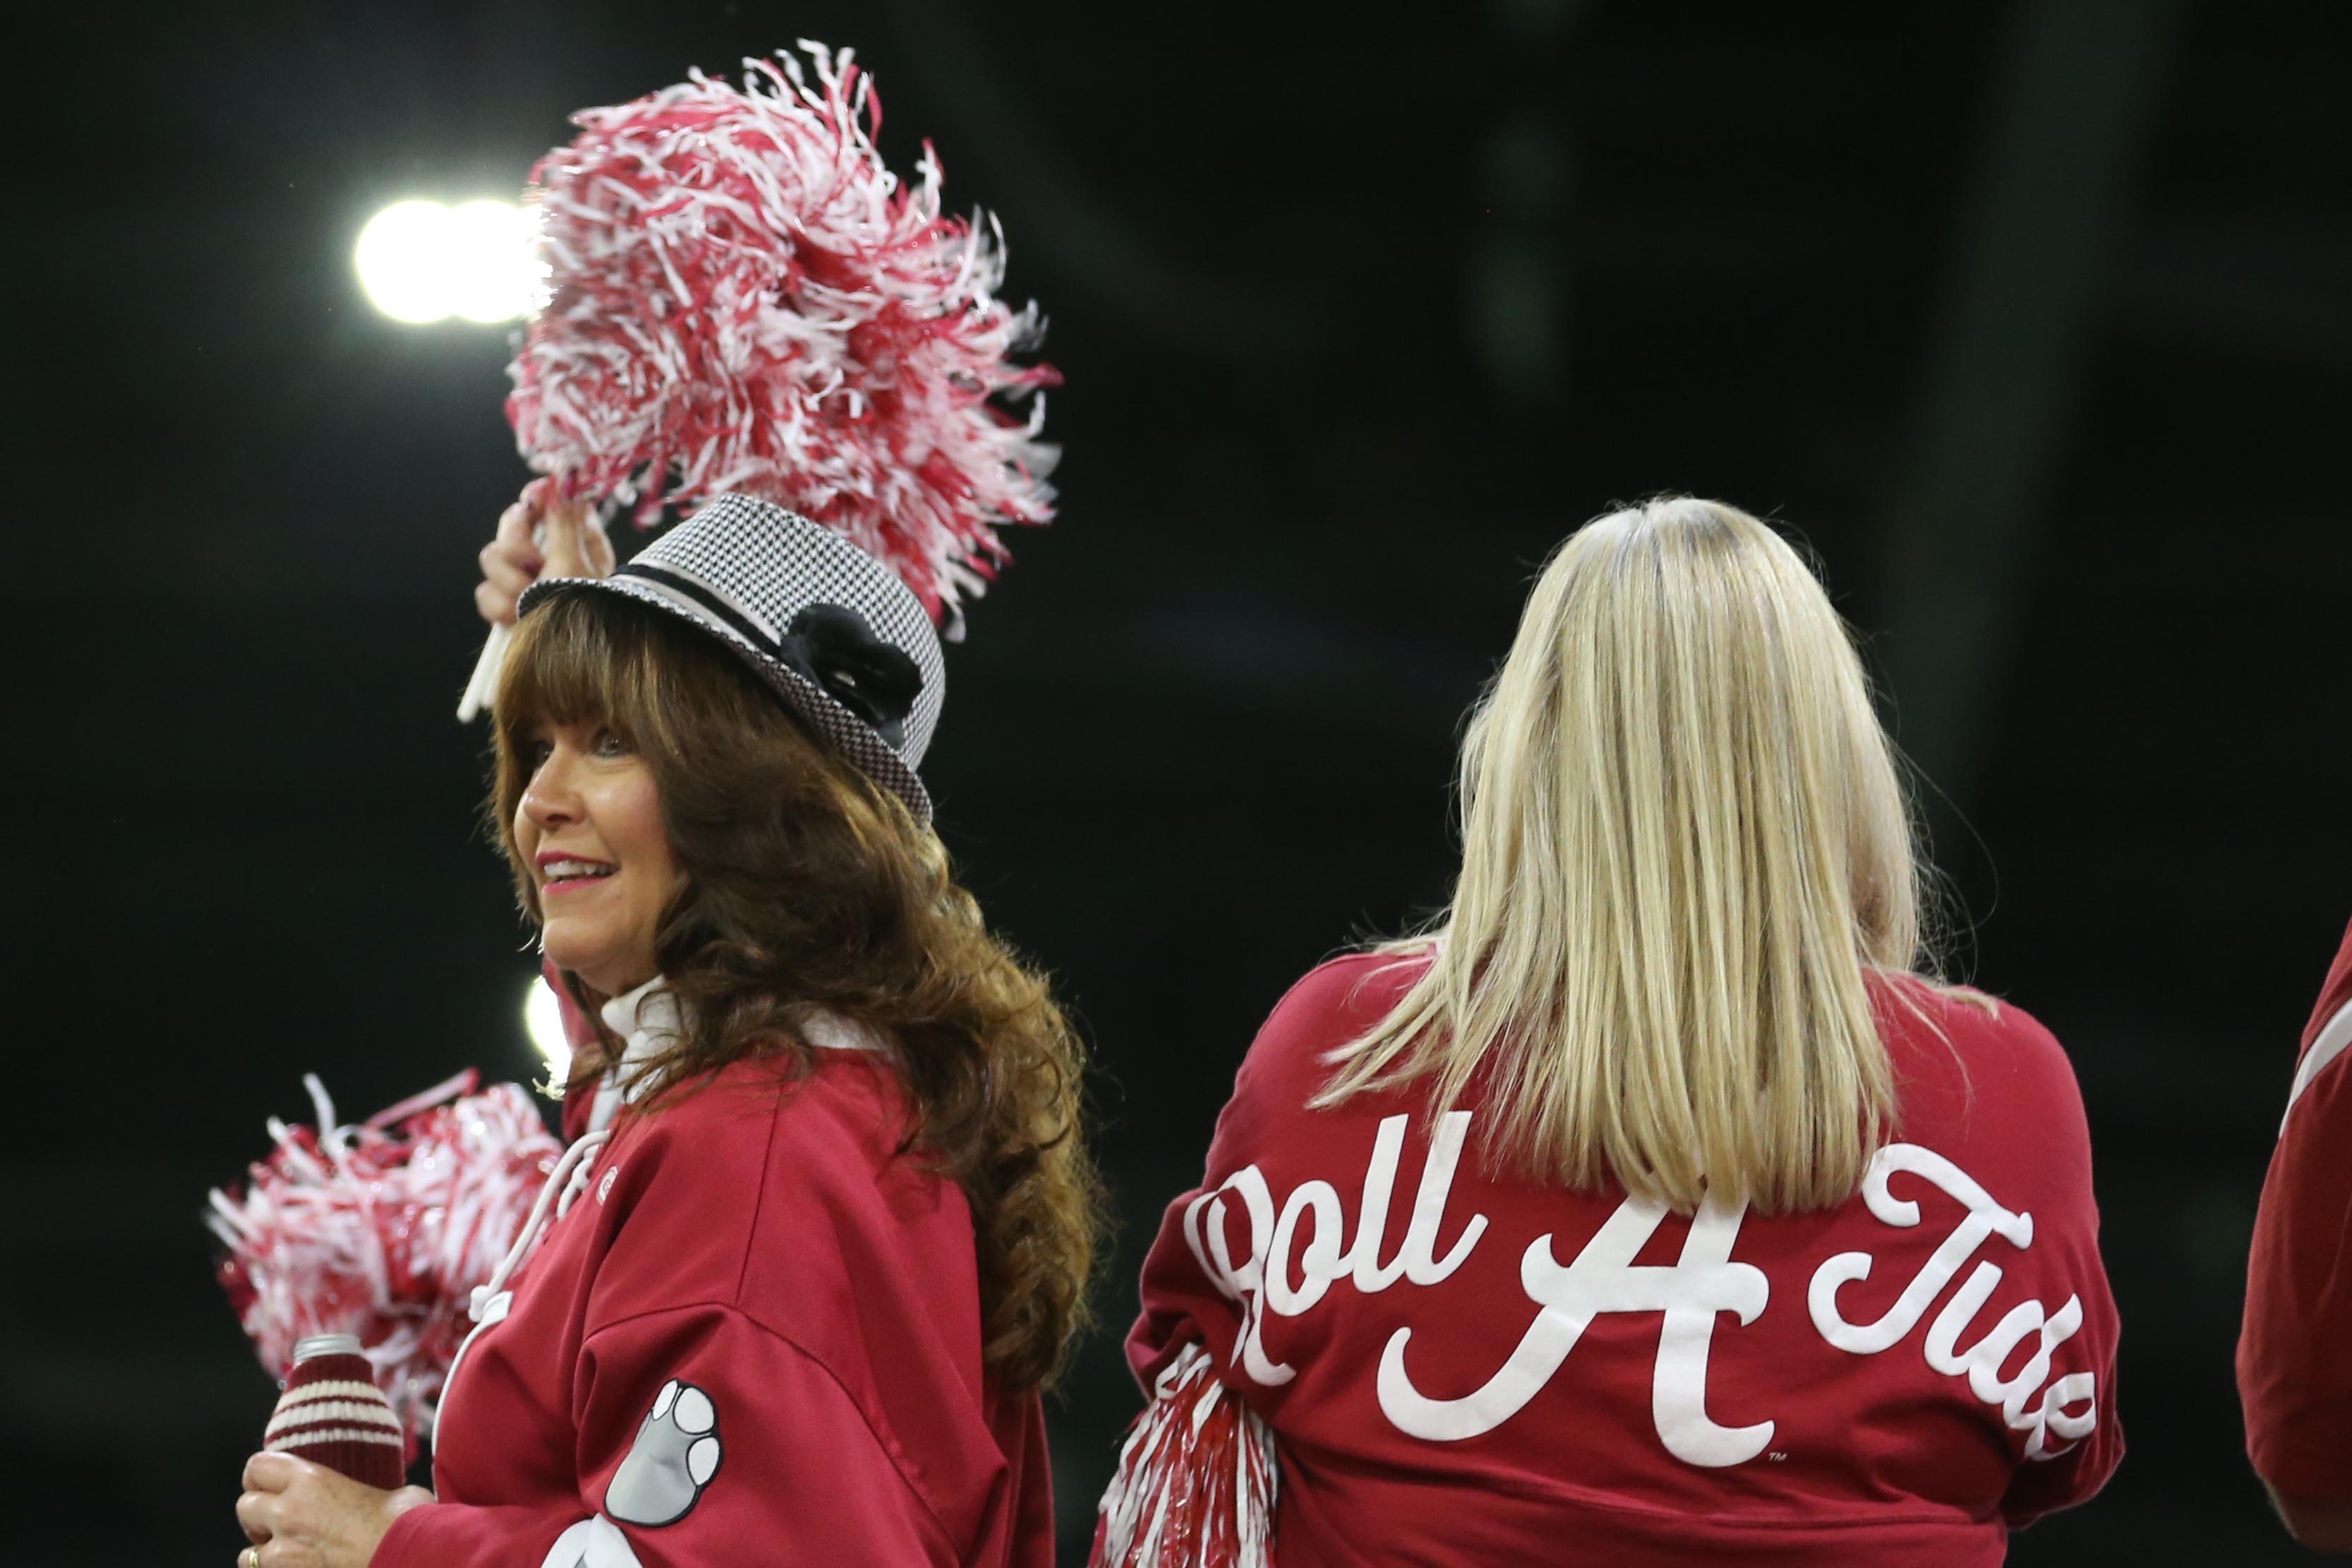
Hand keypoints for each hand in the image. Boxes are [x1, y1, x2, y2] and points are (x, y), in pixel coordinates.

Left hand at [235, 1451, 432, 1567]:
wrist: (410, 1555)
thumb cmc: (408, 1522)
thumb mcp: (389, 1491)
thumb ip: (365, 1491)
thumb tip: (384, 1497)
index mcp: (311, 1479)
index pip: (257, 1466)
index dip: (259, 1477)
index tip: (269, 1486)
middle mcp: (289, 1512)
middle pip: (244, 1507)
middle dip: (258, 1517)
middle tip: (281, 1524)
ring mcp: (285, 1552)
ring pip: (247, 1554)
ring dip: (264, 1553)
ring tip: (290, 1554)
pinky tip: (298, 1567)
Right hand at [474, 479, 613, 627]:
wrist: (581, 661)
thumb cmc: (588, 610)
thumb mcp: (578, 562)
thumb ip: (564, 521)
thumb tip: (563, 479)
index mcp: (572, 539)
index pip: (542, 502)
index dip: (532, 499)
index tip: (531, 503)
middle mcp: (547, 555)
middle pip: (508, 526)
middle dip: (516, 546)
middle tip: (534, 564)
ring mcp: (526, 580)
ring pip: (490, 560)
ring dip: (510, 582)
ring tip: (531, 600)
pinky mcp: (508, 606)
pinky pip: (485, 594)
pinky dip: (499, 607)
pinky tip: (517, 618)